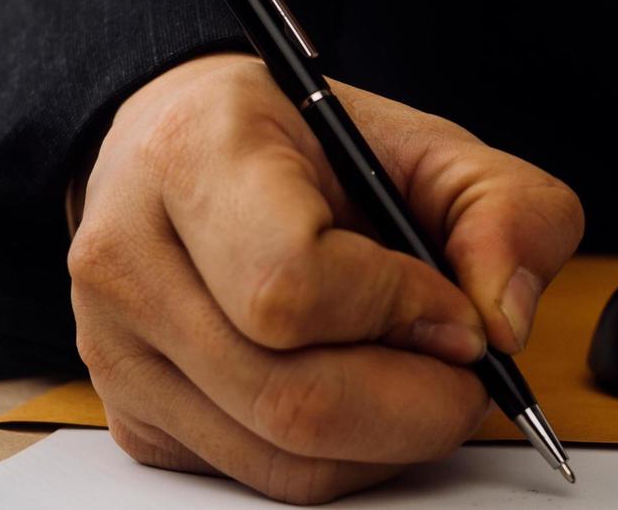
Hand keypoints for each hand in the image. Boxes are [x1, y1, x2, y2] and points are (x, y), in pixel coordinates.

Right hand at [72, 54, 583, 503]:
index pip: (288, 284)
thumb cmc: (291, 146)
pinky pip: (255, 477)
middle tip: (461, 373)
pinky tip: (349, 392)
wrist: (174, 144)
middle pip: (288, 397)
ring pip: (278, 456)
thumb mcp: (418, 141)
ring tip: (412, 379)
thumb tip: (503, 320)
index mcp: (191, 155)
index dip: (397, 313)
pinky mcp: (129, 414)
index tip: (452, 308)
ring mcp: (113, 345)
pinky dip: (333, 456)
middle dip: (412, 405)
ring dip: (382, 441)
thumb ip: (502, 208)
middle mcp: (127, 255)